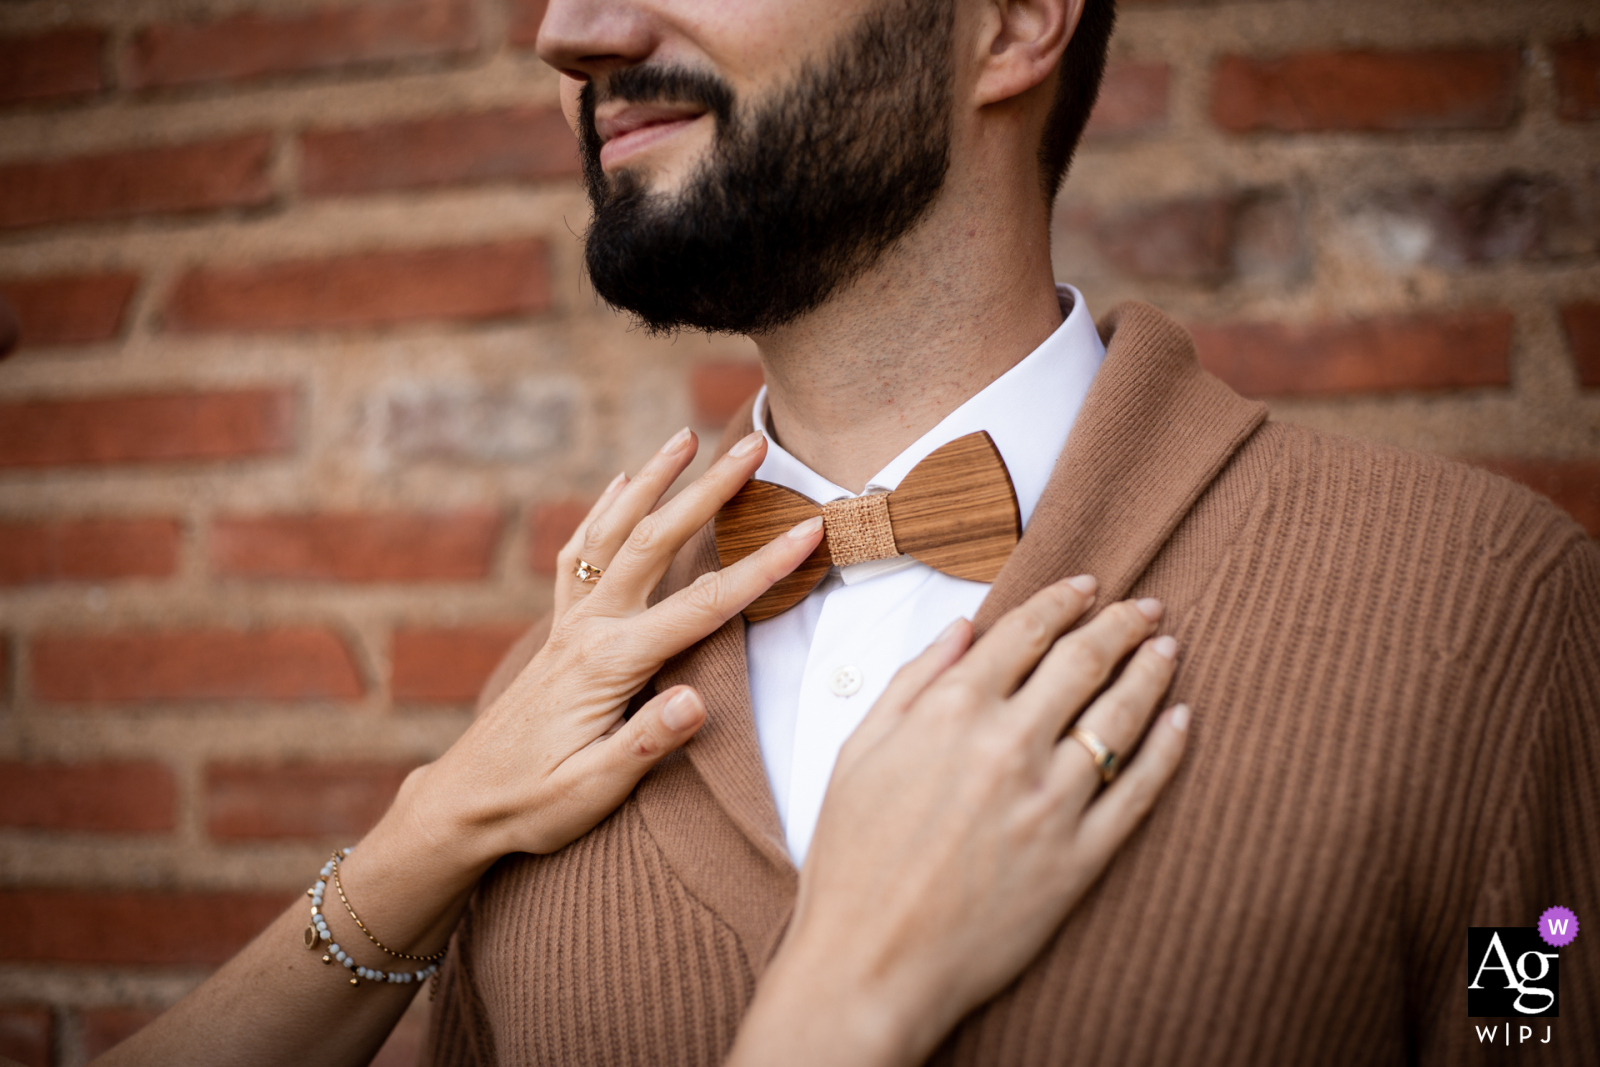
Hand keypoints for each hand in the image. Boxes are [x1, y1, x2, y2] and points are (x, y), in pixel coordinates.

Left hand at [397, 426, 822, 872]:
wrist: (463, 804)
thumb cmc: (533, 805)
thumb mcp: (593, 791)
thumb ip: (646, 743)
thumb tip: (697, 699)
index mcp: (609, 665)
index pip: (703, 607)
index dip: (762, 568)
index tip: (808, 530)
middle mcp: (587, 629)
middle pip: (658, 542)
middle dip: (710, 490)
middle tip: (756, 446)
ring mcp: (569, 624)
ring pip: (614, 532)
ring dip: (655, 480)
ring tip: (687, 434)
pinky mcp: (558, 630)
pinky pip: (579, 551)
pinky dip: (603, 509)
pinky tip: (621, 481)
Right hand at [731, 576, 1188, 1066]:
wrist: (871, 963)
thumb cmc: (852, 862)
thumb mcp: (858, 753)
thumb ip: (912, 682)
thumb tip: (961, 630)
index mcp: (950, 713)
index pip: (1023, 633)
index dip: (1061, 601)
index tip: (1086, 586)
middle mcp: (1008, 746)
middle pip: (1083, 662)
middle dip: (1120, 624)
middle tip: (1144, 608)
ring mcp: (1049, 803)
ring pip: (1120, 718)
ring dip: (1150, 673)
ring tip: (1167, 649)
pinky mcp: (1079, 859)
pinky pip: (1138, 793)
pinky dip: (1166, 750)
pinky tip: (1182, 721)